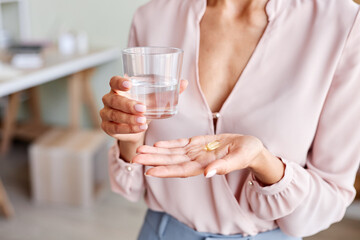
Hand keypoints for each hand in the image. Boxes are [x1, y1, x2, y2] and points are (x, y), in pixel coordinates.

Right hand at [100, 76, 187, 142]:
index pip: (113, 81)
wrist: (136, 127)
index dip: (119, 82)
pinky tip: (139, 129)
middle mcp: (109, 99)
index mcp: (119, 88)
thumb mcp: (154, 99)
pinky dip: (127, 129)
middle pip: (114, 99)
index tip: (129, 84)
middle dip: (128, 104)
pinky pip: (114, 128)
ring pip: (114, 115)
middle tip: (143, 108)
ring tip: (143, 121)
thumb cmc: (143, 107)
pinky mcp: (107, 127)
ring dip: (129, 118)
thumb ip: (167, 91)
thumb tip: (184, 82)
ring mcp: (106, 113)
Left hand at [134, 134, 284, 184]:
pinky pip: (180, 144)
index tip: (149, 172)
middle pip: (171, 161)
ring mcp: (196, 151)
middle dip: (153, 160)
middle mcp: (196, 160)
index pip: (181, 170)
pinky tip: (156, 143)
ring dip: (156, 152)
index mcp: (205, 166)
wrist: (250, 147)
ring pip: (172, 152)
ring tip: (140, 150)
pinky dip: (168, 144)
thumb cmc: (248, 153)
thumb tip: (208, 174)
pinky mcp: (198, 142)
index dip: (165, 171)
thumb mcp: (239, 158)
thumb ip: (224, 167)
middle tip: (135, 158)